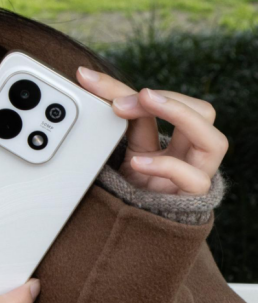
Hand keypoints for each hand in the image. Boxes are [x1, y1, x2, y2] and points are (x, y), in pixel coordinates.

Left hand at [77, 67, 228, 195]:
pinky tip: (138, 161)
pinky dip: (166, 167)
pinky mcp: (191, 202)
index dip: (149, 91)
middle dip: (170, 100)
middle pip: (205, 113)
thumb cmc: (133, 185)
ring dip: (180, 117)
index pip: (180, 102)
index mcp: (183, 138)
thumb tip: (88, 77)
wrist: (129, 226)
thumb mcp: (126, 143)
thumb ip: (119, 112)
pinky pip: (194, 180)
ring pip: (215, 142)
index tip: (103, 84)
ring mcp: (197, 178)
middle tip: (137, 96)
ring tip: (142, 106)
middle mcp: (195, 155)